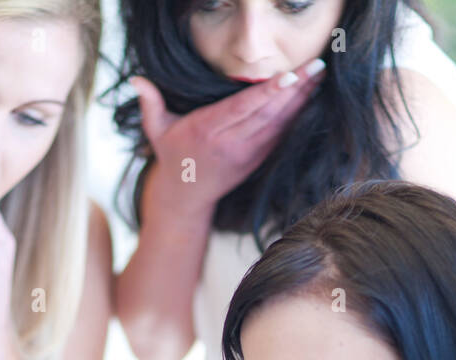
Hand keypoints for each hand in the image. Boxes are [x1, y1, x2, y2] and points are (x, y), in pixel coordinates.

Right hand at [132, 59, 325, 211]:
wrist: (186, 197)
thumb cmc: (173, 156)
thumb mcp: (157, 130)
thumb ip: (150, 103)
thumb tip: (137, 80)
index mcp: (208, 131)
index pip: (243, 108)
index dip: (268, 93)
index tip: (289, 77)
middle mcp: (231, 143)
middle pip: (268, 113)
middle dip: (295, 89)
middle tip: (317, 67)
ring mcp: (247, 153)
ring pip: (279, 123)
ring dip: (301, 100)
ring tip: (319, 77)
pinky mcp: (257, 159)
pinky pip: (280, 134)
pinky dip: (296, 116)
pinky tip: (310, 98)